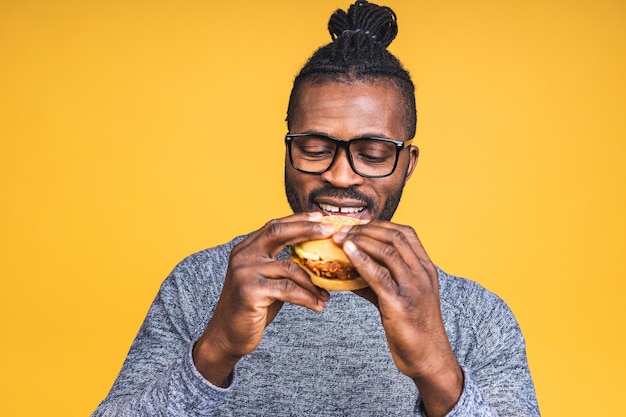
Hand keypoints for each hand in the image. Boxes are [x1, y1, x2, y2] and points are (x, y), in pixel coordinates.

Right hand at [193, 212, 333, 385]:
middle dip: (308, 230)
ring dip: (313, 282)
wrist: (227, 335)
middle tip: (331, 231)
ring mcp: (245, 272)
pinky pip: (288, 290)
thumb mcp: (267, 280)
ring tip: (326, 294)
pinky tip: (318, 306)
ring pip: (290, 267)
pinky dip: (307, 298)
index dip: (299, 219)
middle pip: (279, 232)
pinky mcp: (250, 291)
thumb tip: (316, 257)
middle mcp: (243, 255)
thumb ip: (283, 265)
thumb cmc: (252, 308)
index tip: (321, 216)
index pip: (275, 225)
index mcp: (246, 248)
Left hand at [334, 220, 462, 416]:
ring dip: (360, 240)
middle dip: (365, 228)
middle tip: (342, 230)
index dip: (379, 224)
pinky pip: (379, 275)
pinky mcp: (401, 304)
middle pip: (394, 236)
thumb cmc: (412, 327)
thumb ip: (377, 280)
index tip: (357, 224)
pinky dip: (361, 260)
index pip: (406, 233)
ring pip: (387, 250)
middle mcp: (423, 273)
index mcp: (426, 268)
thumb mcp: (399, 296)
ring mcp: (414, 287)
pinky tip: (347, 252)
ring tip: (340, 239)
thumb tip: (349, 266)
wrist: (427, 357)